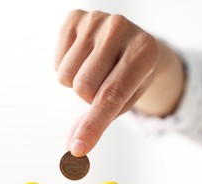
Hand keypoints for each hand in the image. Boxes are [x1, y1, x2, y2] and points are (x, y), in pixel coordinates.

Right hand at [55, 10, 183, 155]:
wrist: (133, 44)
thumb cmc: (131, 78)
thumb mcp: (125, 101)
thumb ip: (99, 123)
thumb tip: (72, 148)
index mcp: (144, 52)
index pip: (111, 96)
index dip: (93, 125)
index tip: (78, 149)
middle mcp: (121, 28)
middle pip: (83, 87)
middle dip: (88, 97)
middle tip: (102, 85)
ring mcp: (97, 18)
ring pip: (66, 75)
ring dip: (76, 83)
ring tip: (93, 70)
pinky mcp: (76, 16)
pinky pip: (57, 60)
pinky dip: (66, 67)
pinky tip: (83, 58)